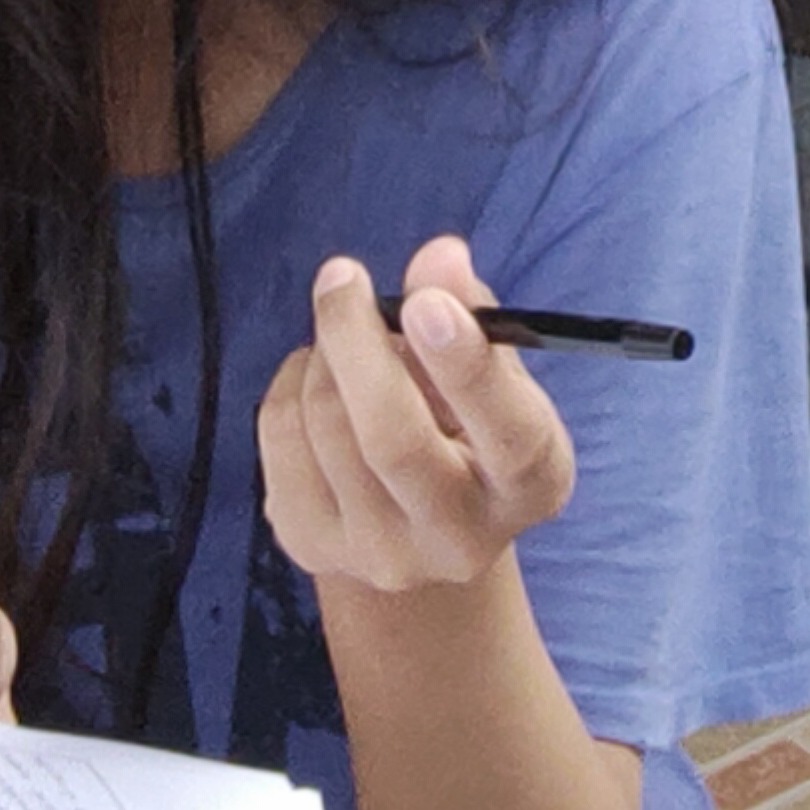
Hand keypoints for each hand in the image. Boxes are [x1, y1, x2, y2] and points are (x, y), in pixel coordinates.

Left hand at [255, 233, 578, 599]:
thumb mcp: (498, 376)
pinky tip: (318, 374)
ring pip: (327, 426)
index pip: (508, 435)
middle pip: (392, 439)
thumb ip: (474, 315)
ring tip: (345, 334)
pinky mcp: (310, 543)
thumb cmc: (471, 429)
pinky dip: (291, 381)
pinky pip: (280, 436)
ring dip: (326, 353)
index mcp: (529, 486)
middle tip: (342, 275)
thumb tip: (439, 258)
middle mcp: (459, 537)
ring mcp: (379, 551)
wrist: (423, 534)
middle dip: (357, 341)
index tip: (425, 301)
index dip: (466, 366)